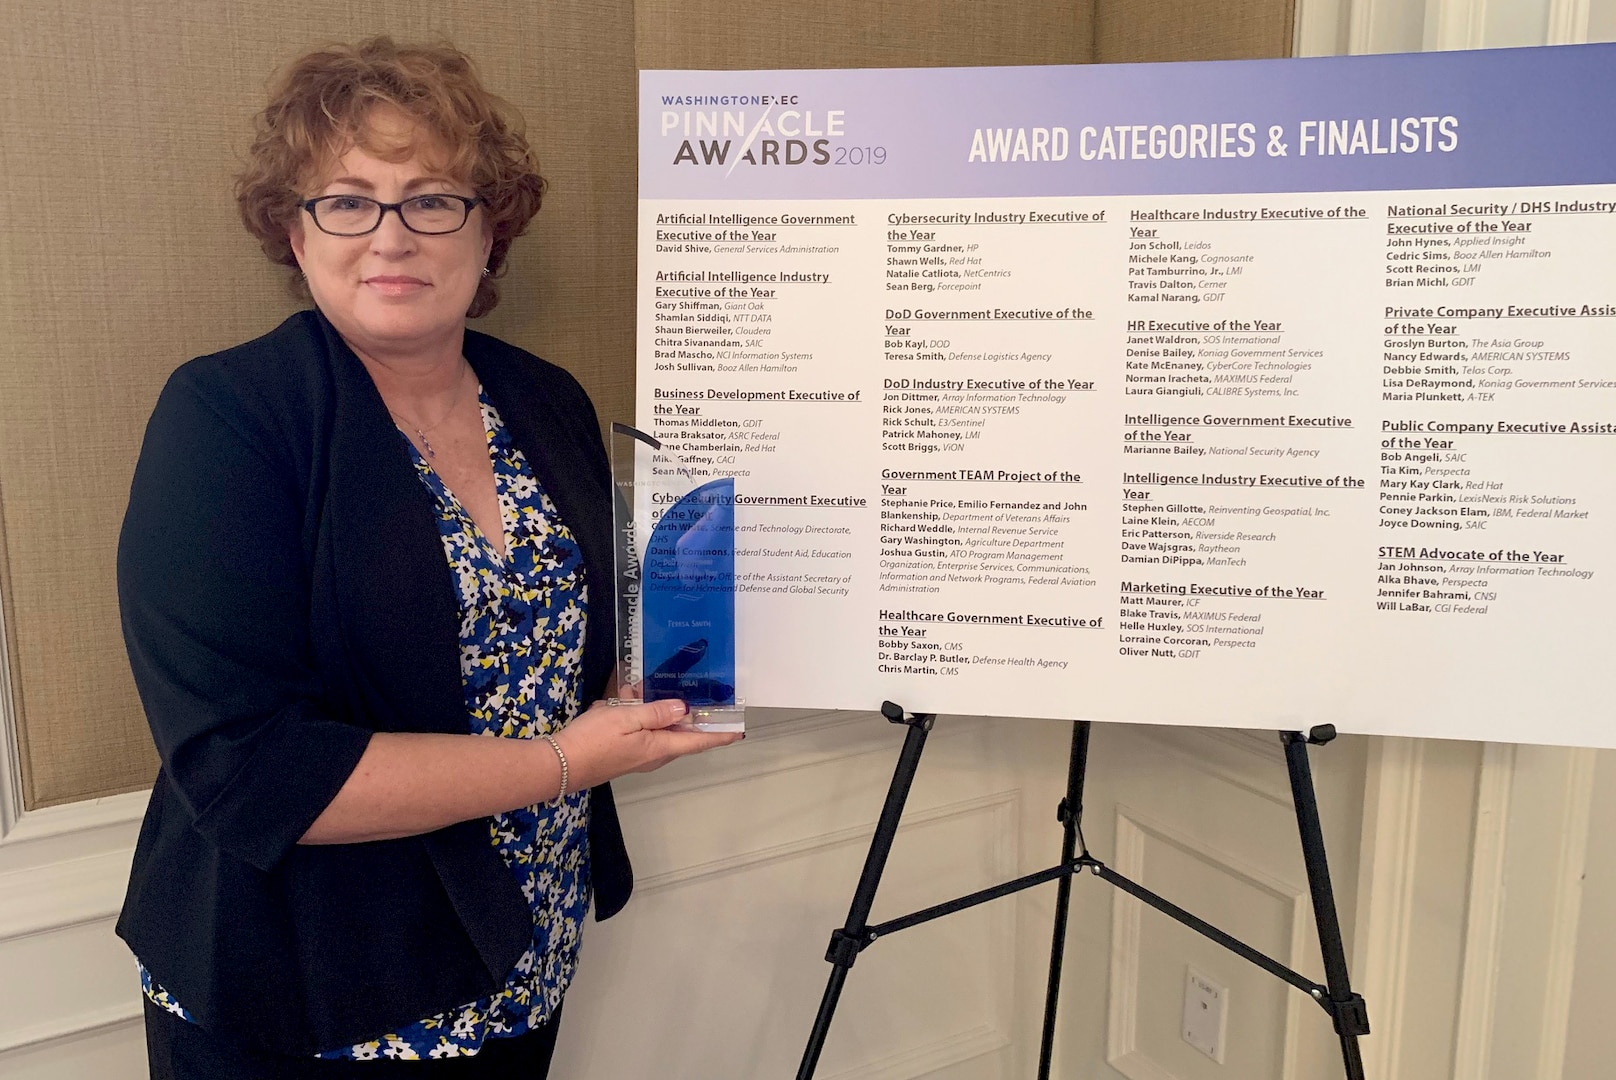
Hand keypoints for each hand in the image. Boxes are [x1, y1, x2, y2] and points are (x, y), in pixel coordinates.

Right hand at [552, 698, 741, 790]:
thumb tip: (684, 708)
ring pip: (657, 727)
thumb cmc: (594, 741)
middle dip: (685, 712)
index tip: (739, 729)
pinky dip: (636, 712)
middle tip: (693, 690)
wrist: (560, 765)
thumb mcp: (626, 719)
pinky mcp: (623, 751)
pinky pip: (639, 728)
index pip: (699, 741)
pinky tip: (622, 698)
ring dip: (654, 708)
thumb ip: (657, 712)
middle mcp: (654, 754)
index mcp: (661, 747)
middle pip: (680, 732)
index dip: (720, 734)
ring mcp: (638, 754)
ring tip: (639, 689)